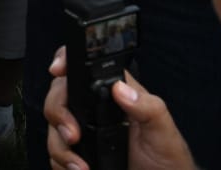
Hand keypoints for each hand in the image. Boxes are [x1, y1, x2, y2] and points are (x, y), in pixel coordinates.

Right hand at [44, 46, 195, 169]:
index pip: (83, 68)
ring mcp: (84, 130)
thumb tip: (121, 88)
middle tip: (73, 135)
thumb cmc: (168, 158)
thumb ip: (147, 107)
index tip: (57, 70)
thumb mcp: (163, 130)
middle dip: (59, 114)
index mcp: (114, 94)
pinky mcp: (78, 153)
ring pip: (53, 127)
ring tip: (80, 166)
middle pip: (58, 96)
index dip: (65, 62)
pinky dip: (62, 163)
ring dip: (60, 147)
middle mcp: (94, 109)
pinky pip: (55, 154)